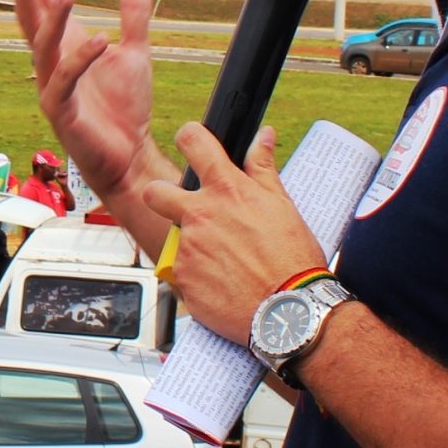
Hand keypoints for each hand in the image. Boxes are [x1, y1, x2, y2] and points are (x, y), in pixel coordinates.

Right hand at [11, 0, 166, 200]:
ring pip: (43, 48)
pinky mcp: (62, 112)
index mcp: (66, 49)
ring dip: (51, 21)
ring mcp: (53, 88)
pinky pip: (66, 81)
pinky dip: (81, 60)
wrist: (129, 155)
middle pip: (32, 20)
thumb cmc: (124, 110)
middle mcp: (52, 65)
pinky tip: (100, 41)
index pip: (46, 6)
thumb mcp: (135, 54)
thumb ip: (134, 18)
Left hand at [141, 124, 324, 341]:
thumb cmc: (293, 259)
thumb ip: (263, 168)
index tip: (191, 142)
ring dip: (193, 245)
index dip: (189, 137)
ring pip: (175, 238)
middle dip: (162, 196)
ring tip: (225, 261)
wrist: (291, 311)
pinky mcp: (181, 278)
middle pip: (154, 192)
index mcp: (227, 191)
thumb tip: (262, 136)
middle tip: (184, 210)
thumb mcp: (282, 206)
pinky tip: (222, 282)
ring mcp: (187, 248)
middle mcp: (200, 215)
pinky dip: (197, 275)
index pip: (193, 142)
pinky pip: (181, 271)